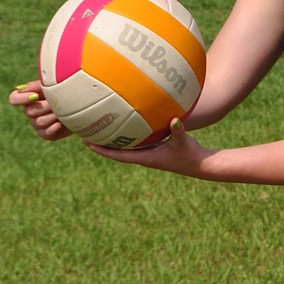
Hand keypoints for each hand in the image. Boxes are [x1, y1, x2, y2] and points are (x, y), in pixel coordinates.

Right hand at [8, 81, 71, 140]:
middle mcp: (30, 111)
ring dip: (53, 116)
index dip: (20, 99)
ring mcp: (37, 124)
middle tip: (57, 103)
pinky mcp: (45, 134)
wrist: (81, 107)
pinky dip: (54, 128)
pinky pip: (45, 133)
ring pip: (39, 122)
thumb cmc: (66, 94)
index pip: (14, 98)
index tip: (35, 96)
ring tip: (62, 112)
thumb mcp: (53, 86)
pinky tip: (61, 123)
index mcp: (28, 98)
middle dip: (46, 107)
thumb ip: (37, 86)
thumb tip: (23, 88)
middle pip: (29, 111)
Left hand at [86, 118, 207, 176]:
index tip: (87, 144)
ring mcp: (149, 154)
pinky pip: (136, 143)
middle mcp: (144, 157)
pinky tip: (124, 126)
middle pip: (117, 152)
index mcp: (146, 158)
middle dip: (101, 144)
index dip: (103, 150)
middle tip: (84, 134)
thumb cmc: (191, 154)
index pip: (119, 155)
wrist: (199, 164)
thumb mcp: (183, 142)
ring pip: (125, 148)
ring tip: (99, 130)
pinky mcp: (155, 150)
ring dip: (112, 141)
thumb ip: (178, 131)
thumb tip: (175, 119)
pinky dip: (127, 136)